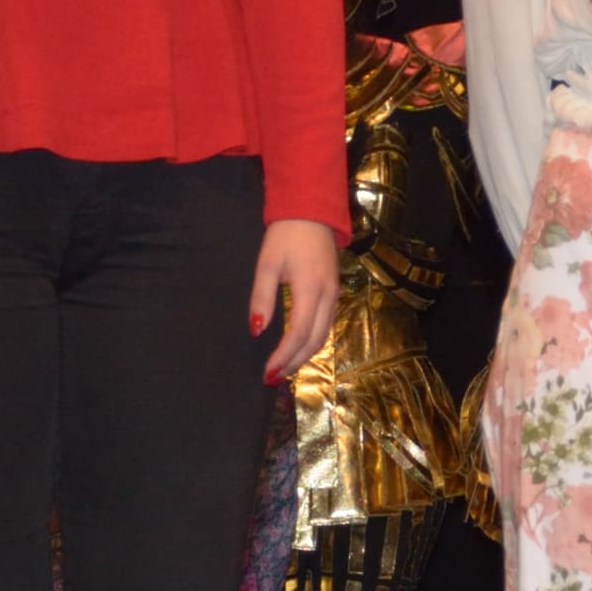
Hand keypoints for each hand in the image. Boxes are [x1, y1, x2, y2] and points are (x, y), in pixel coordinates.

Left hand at [250, 217, 340, 381]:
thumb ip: (262, 298)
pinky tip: (297, 348)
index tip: (267, 372)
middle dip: (294, 363)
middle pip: (314, 341)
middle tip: (273, 377)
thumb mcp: (267, 264)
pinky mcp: (334, 292)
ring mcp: (335, 295)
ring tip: (283, 369)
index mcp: (311, 289)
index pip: (298, 334)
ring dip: (304, 356)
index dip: (283, 356)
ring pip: (323, 336)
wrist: (312, 212)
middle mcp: (328, 296)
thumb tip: (256, 330)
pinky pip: (326, 326)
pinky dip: (312, 343)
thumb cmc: (286, 235)